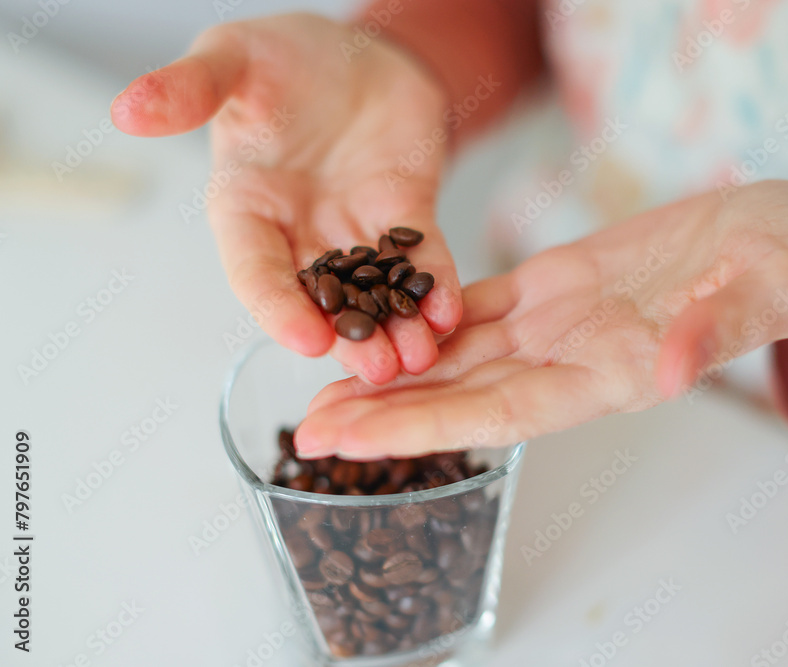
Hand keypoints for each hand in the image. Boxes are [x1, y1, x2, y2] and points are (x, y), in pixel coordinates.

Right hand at [111, 13, 461, 382]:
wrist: (354, 52)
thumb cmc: (281, 58)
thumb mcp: (229, 60)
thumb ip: (188, 89)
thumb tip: (125, 109)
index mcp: (246, 208)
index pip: (255, 270)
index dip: (277, 308)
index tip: (304, 340)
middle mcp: (298, 233)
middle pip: (321, 300)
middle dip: (348, 337)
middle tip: (376, 371)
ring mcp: (354, 230)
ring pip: (375, 293)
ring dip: (397, 328)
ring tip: (421, 359)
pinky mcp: (405, 217)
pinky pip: (422, 259)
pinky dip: (436, 287)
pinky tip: (450, 314)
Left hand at [295, 180, 787, 458]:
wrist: (782, 236)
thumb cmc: (784, 266)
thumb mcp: (765, 291)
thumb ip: (714, 334)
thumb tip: (667, 374)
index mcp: (614, 374)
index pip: (506, 414)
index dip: (428, 429)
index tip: (357, 442)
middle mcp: (573, 359)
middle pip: (464, 396)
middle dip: (388, 415)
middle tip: (310, 429)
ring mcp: (560, 323)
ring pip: (461, 356)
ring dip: (395, 371)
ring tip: (328, 384)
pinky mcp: (556, 283)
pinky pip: (480, 306)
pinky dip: (428, 318)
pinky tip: (385, 319)